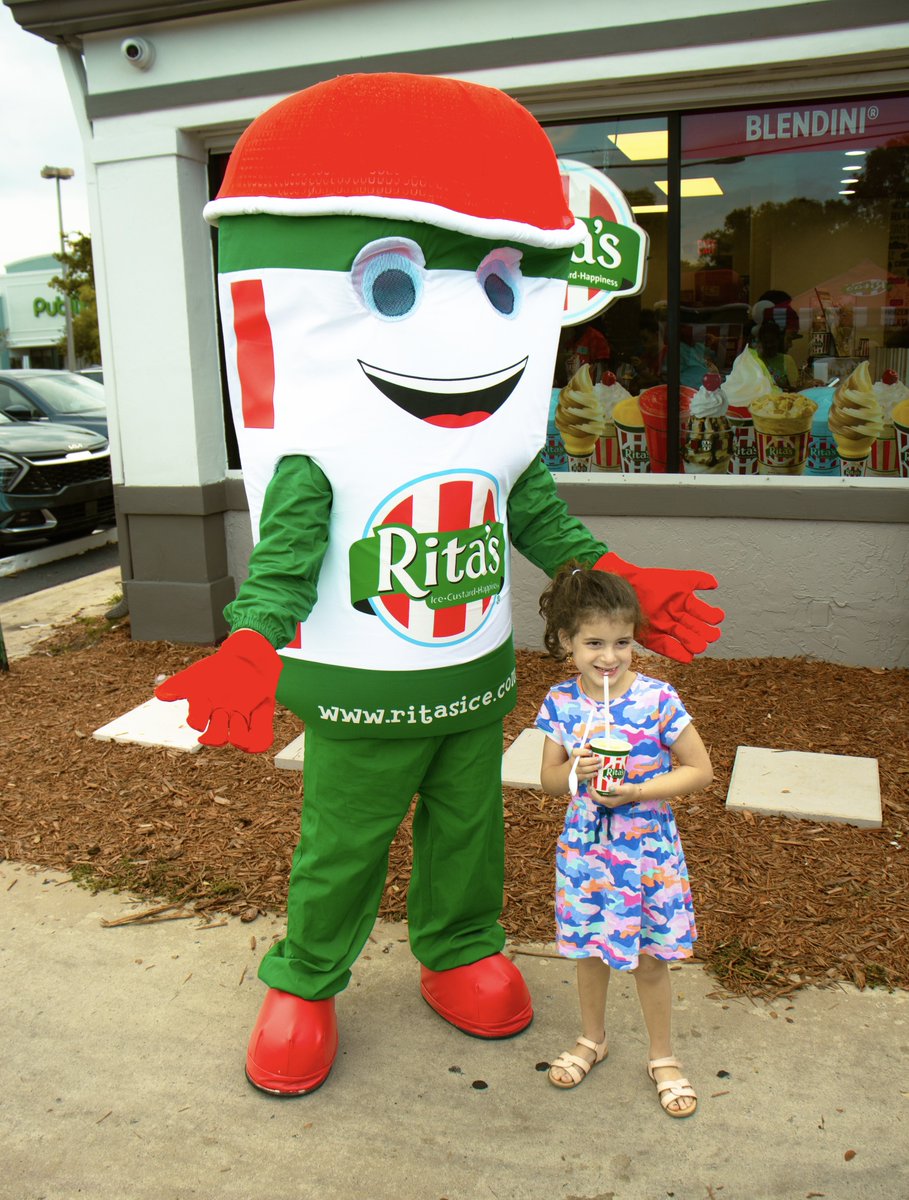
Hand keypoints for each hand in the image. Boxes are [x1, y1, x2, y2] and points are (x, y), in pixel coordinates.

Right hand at [154, 629, 282, 752]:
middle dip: (217, 733)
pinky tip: (259, 735)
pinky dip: (261, 741)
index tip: (200, 711)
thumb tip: (160, 694)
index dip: (197, 721)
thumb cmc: (218, 668)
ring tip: (238, 717)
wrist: (247, 656)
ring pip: (239, 741)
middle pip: (217, 738)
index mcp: (206, 709)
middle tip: (223, 715)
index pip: (198, 723)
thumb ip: (178, 684)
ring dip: (238, 735)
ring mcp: (242, 719)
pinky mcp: (260, 717)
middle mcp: (222, 718)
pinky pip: (261, 739)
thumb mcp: (197, 674)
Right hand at [571, 747, 601, 783]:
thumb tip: (590, 744)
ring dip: (592, 767)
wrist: (572, 770)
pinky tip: (596, 773)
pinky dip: (591, 775)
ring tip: (600, 766)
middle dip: (591, 761)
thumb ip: (585, 748)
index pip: (576, 752)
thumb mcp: (581, 752)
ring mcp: (575, 770)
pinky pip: (584, 776)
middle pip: (581, 762)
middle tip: (599, 759)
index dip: (583, 752)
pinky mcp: (578, 777)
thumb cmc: (580, 758)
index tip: (591, 752)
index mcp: (574, 754)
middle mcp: (573, 762)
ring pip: (583, 769)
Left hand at [590, 781, 640, 807]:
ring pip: (597, 796)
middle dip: (591, 791)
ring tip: (590, 781)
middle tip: (588, 782)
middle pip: (596, 798)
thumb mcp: (625, 789)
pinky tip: (596, 782)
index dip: (593, 793)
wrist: (636, 792)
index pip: (599, 799)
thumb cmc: (630, 791)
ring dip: (593, 790)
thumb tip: (609, 789)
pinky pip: (600, 794)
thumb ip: (617, 789)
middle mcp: (608, 803)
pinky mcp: (609, 797)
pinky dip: (597, 789)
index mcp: (611, 803)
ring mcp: (608, 800)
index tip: (590, 786)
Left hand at [595, 551, 724, 662]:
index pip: (703, 613)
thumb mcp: (678, 579)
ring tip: (700, 646)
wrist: (629, 585)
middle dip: (705, 632)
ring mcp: (665, 628)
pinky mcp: (653, 637)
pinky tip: (688, 657)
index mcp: (683, 603)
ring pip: (684, 639)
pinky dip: (677, 653)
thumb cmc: (652, 581)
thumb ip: (698, 580)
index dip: (711, 616)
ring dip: (694, 643)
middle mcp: (677, 617)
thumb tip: (715, 584)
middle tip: (712, 635)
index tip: (717, 618)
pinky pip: (666, 647)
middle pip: (696, 629)